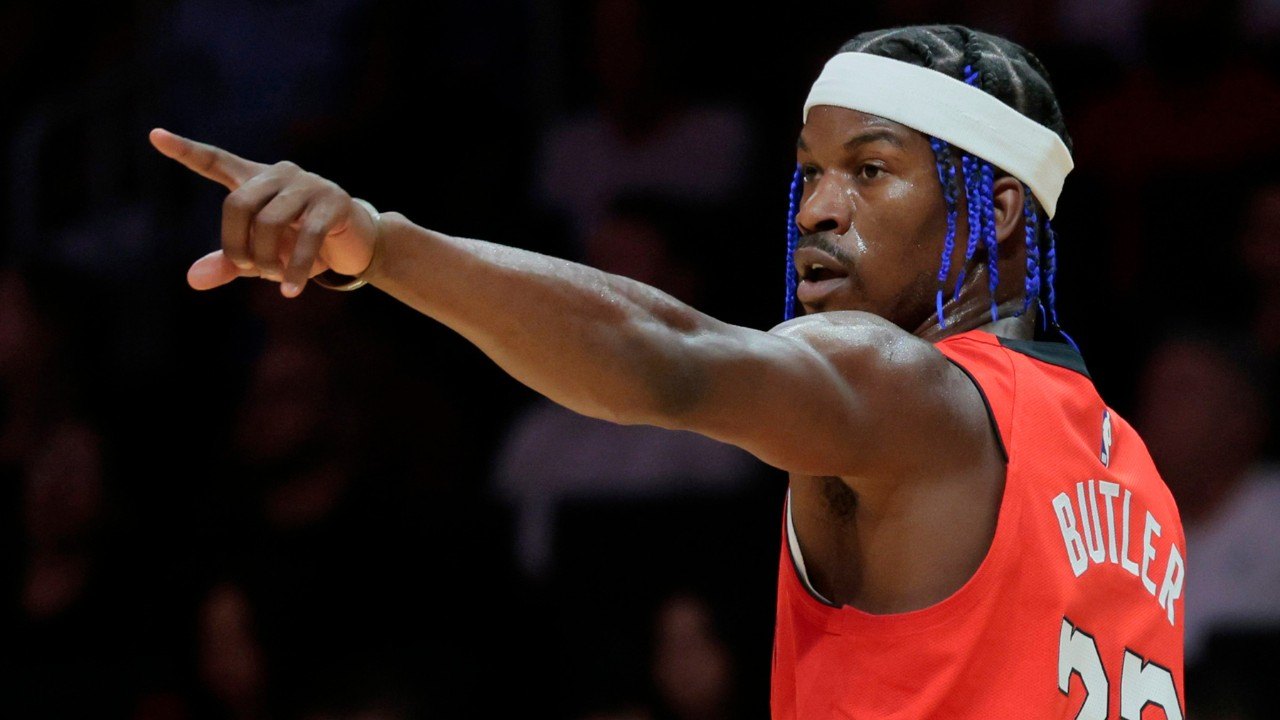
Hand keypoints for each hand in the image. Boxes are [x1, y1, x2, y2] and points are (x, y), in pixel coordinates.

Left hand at [149, 127, 377, 297]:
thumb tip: (193, 280)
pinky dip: (294, 269)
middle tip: (248, 269)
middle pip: (238, 204)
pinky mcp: (334, 202)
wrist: (356, 243)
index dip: (186, 151)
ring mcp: (309, 185)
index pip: (216, 161)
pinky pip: (307, 238)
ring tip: (274, 279)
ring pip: (270, 223)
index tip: (155, 136)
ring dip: (267, 261)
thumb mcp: (262, 256)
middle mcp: (280, 174)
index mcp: (256, 181)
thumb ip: (228, 264)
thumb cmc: (302, 245)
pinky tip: (290, 290)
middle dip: (236, 245)